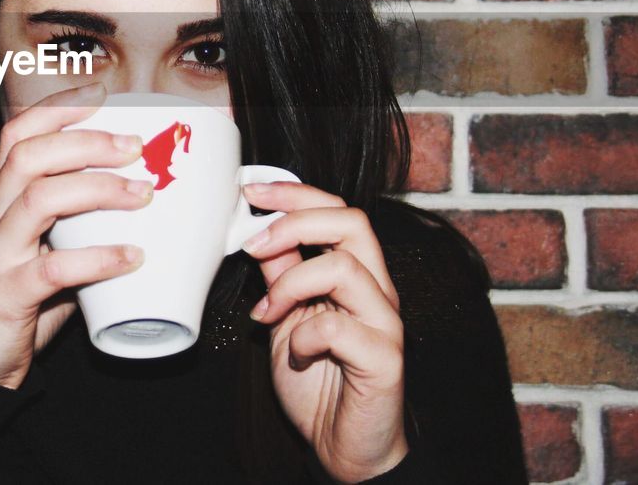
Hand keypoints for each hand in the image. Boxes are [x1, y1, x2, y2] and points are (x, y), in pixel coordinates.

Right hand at [0, 81, 151, 388]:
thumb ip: (82, 229)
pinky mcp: (4, 295)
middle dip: (86, 141)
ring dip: (97, 189)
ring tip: (142, 195)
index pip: (17, 135)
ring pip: (38, 200)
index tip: (102, 92)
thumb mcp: (45, 254)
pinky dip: (97, 259)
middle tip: (136, 146)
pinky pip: (51, 269)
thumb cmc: (14, 305)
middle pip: (29, 156)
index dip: (57, 107)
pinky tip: (132, 258)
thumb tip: (147, 205)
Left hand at [240, 181, 407, 482]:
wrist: (343, 446)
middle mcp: (377, 291)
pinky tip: (295, 352)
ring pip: (346, 268)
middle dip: (296, 221)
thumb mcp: (286, 318)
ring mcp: (385, 323)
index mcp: (357, 274)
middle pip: (353, 222)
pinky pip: (343, 327)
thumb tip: (256, 232)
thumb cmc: (319, 383)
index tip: (252, 191)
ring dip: (292, 282)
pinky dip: (306, 334)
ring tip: (267, 311)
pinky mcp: (385, 360)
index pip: (338, 211)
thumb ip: (280, 275)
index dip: (295, 194)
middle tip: (254, 244)